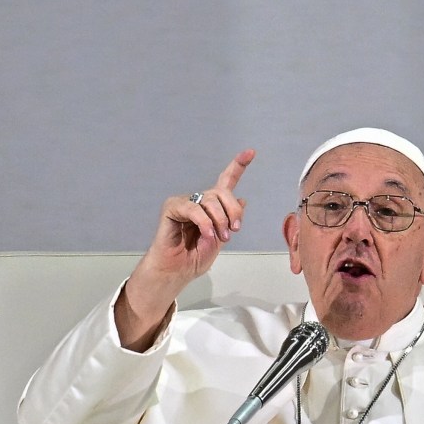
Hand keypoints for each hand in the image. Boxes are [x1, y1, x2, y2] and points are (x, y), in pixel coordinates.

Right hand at [117, 149, 254, 348]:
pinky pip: (194, 208)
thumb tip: (243, 200)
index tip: (251, 152)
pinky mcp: (172, 207)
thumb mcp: (221, 239)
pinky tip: (207, 234)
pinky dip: (204, 222)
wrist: (176, 271)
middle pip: (222, 191)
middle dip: (233, 209)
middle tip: (235, 229)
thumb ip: (230, 220)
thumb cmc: (194, 258)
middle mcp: (199, 201)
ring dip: (220, 220)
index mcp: (211, 207)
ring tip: (220, 237)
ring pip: (210, 200)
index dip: (238, 166)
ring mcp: (185, 202)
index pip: (226, 182)